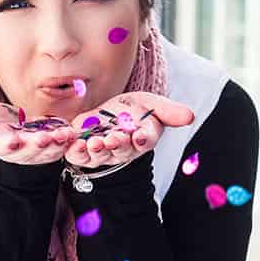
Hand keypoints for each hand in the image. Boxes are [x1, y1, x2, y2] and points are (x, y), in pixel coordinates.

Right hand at [0, 91, 74, 165]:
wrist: (8, 131)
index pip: (2, 146)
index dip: (8, 144)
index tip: (13, 141)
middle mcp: (19, 152)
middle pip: (29, 151)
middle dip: (38, 145)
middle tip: (45, 138)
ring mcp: (37, 152)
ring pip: (49, 151)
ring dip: (58, 143)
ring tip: (64, 134)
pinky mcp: (52, 147)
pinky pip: (62, 146)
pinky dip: (68, 140)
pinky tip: (73, 133)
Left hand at [65, 91, 195, 169]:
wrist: (108, 113)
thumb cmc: (133, 111)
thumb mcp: (152, 104)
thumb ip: (169, 111)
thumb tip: (191, 116)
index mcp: (142, 138)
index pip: (144, 141)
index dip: (143, 139)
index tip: (140, 136)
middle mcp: (122, 149)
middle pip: (120, 150)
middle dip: (117, 145)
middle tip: (113, 139)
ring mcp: (101, 152)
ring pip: (98, 156)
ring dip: (95, 150)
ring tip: (93, 142)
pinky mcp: (80, 149)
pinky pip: (76, 153)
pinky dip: (72, 148)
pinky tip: (69, 140)